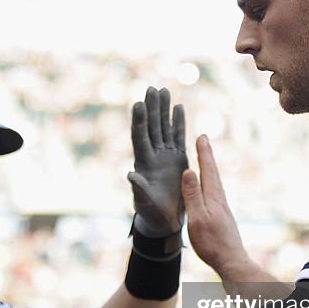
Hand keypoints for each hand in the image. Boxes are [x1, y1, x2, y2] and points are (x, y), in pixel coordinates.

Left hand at [128, 87, 186, 236]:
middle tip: (152, 88)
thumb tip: (129, 174)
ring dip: (163, 109)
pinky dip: (177, 122)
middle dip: (152, 108)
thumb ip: (139, 189)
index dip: (139, 121)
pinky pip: (177, 136)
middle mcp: (153, 155)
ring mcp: (165, 155)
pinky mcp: (177, 158)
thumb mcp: (143, 202)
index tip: (138, 103)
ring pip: (164, 127)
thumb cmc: (150, 212)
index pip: (140, 137)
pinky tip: (178, 106)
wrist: (164, 219)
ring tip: (164, 90)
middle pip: (151, 127)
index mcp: (143, 163)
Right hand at [182, 135, 252, 280]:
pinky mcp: (221, 217)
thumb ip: (192, 195)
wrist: (231, 261)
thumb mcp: (197, 218)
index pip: (207, 169)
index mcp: (213, 197)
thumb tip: (189, 171)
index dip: (204, 153)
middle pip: (212, 172)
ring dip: (208, 168)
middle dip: (206, 155)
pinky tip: (208, 188)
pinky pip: (213, 193)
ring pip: (214, 182)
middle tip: (203, 140)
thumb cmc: (212, 243)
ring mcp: (222, 208)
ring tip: (205, 158)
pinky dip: (209, 183)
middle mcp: (219, 199)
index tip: (201, 136)